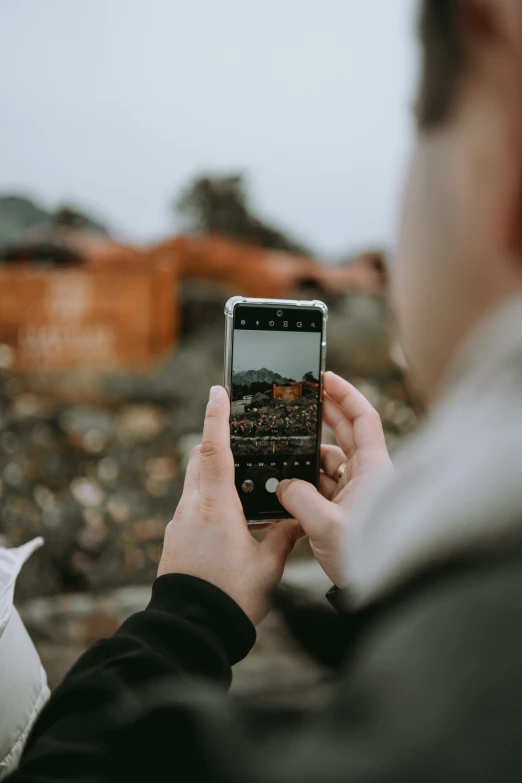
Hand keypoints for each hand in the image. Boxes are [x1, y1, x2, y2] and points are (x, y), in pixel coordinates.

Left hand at [158, 386, 302, 624]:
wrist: (190, 628)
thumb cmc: (230, 598)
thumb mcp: (267, 567)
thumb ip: (283, 538)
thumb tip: (297, 520)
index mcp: (215, 508)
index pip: (213, 450)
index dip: (216, 417)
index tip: (217, 391)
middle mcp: (191, 509)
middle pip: (198, 461)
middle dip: (214, 443)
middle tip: (235, 435)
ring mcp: (178, 524)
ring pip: (194, 484)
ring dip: (212, 475)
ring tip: (241, 483)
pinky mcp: (174, 539)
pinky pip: (191, 507)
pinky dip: (208, 500)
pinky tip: (230, 520)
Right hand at [276, 372, 391, 586]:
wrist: (380, 591)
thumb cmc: (364, 557)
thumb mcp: (326, 525)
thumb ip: (298, 498)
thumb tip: (284, 484)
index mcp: (372, 468)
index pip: (362, 418)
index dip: (345, 394)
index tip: (324, 378)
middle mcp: (368, 475)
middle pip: (346, 433)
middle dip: (324, 415)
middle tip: (301, 400)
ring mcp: (358, 492)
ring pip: (330, 462)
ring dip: (308, 457)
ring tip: (284, 452)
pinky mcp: (347, 509)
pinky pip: (324, 486)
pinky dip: (307, 482)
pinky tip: (288, 485)